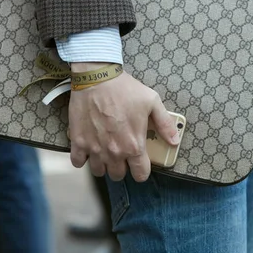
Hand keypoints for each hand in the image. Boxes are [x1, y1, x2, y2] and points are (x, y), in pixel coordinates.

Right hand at [68, 63, 179, 181]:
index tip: (139, 163)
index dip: (141, 170)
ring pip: (99, 172)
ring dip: (103, 164)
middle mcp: (114, 152)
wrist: (97, 78)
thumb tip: (174, 141)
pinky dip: (82, 159)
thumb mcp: (152, 102)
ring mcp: (94, 149)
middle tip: (121, 153)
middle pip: (118, 175)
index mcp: (133, 145)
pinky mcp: (78, 142)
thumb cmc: (124, 89)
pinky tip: (88, 148)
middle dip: (122, 167)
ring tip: (105, 151)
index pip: (140, 174)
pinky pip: (78, 162)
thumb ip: (164, 124)